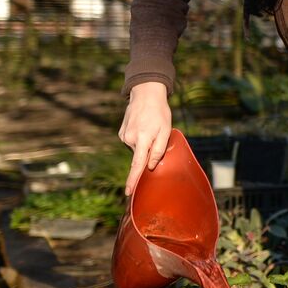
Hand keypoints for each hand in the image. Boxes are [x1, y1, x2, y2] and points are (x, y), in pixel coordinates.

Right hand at [119, 82, 171, 197]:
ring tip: (151, 130)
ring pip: (136, 150)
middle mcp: (130, 139)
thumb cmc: (159, 113)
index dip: (133, 180)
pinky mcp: (121, 133)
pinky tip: (143, 128)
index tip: (128, 192)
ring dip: (144, 146)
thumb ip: (158, 150)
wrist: (145, 94)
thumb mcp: (166, 130)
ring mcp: (124, 136)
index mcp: (143, 139)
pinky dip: (139, 140)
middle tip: (156, 138)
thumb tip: (150, 166)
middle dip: (147, 156)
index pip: (137, 165)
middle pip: (140, 157)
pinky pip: (132, 143)